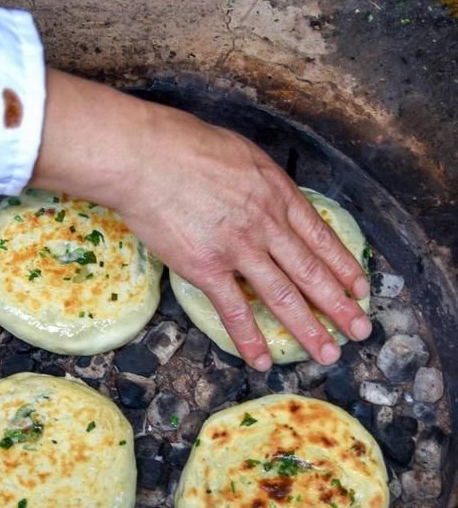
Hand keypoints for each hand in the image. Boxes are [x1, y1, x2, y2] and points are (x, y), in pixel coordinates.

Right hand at [31, 69, 370, 370]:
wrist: (146, 157)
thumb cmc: (185, 146)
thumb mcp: (242, 153)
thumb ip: (263, 182)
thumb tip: (271, 197)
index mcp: (277, 194)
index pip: (321, 239)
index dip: (344, 267)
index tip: (360, 289)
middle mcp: (267, 224)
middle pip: (312, 273)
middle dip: (340, 306)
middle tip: (361, 331)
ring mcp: (239, 248)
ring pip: (283, 296)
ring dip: (309, 329)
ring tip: (328, 354)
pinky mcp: (207, 268)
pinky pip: (234, 310)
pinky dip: (250, 338)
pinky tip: (261, 360)